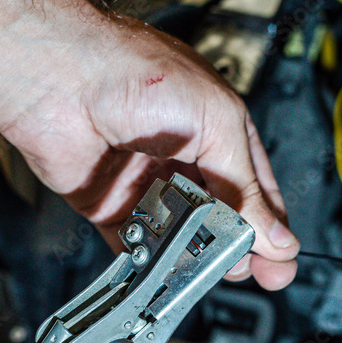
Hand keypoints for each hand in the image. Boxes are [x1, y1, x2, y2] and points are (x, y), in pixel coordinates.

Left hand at [0, 15, 298, 290]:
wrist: (59, 77)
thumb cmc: (132, 70)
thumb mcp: (215, 122)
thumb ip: (245, 185)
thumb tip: (275, 233)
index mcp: (217, 129)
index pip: (255, 187)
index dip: (271, 223)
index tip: (281, 259)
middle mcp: (183, 156)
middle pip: (221, 216)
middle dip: (240, 246)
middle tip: (253, 272)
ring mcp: (147, 182)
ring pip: (182, 235)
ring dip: (197, 255)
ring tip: (212, 268)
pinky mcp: (111, 205)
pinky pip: (136, 245)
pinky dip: (151, 262)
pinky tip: (168, 271)